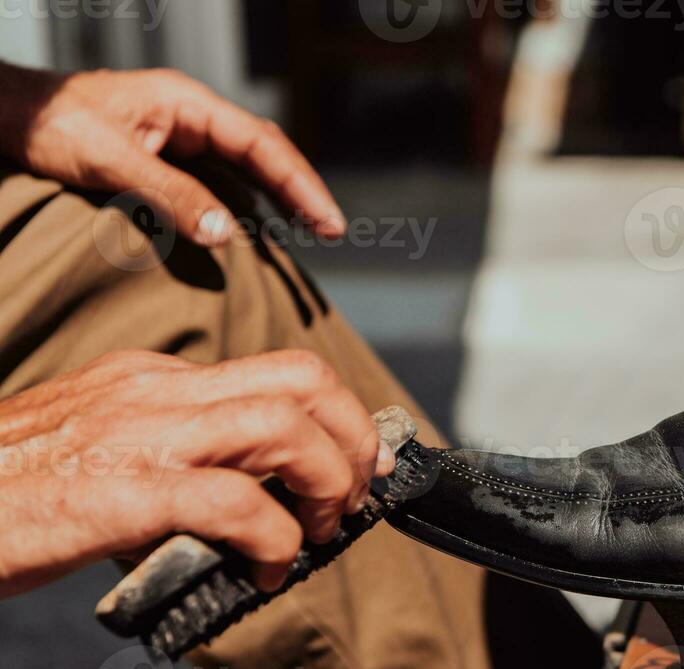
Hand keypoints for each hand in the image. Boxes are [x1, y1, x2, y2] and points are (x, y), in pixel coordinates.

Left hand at [0, 63, 344, 247]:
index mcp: (187, 105)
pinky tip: (262, 227)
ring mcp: (180, 136)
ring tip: (315, 231)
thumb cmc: (49, 125)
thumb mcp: (108, 160)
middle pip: (266, 153)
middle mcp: (191, 117)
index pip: (262, 145)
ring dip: (282, 197)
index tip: (330, 222)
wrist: (7, 113)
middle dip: (303, 190)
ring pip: (248, 166)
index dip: (301, 183)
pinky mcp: (167, 157)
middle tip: (335, 231)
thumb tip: (228, 233)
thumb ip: (169, 193)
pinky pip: (222, 179)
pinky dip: (250, 203)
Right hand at [0, 350, 394, 597]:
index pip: (282, 374)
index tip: (356, 473)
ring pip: (283, 426)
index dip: (340, 423)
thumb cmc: (7, 497)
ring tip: (318, 535)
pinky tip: (265, 571)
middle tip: (352, 504)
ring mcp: (136, 436)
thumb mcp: (100, 455)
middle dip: (355, 442)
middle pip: (304, 380)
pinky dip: (275, 539)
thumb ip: (171, 460)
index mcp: (153, 381)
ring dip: (327, 484)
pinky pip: (234, 501)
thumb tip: (248, 499)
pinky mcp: (117, 491)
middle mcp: (154, 393)